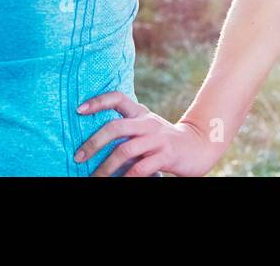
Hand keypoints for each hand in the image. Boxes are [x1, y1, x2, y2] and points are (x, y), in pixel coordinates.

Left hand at [74, 92, 222, 176]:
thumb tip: (96, 143)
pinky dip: (127, 177)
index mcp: (141, 113)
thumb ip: (128, 130)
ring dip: (106, 166)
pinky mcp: (166, 155)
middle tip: (78, 157)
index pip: (118, 98)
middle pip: (115, 127)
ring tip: (95, 178)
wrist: (200, 146)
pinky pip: (141, 167)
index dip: (98, 101)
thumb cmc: (165, 141)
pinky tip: (118, 182)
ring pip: (125, 150)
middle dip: (93, 143)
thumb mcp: (147, 128)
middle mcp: (147, 122)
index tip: (79, 109)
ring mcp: (157, 138)